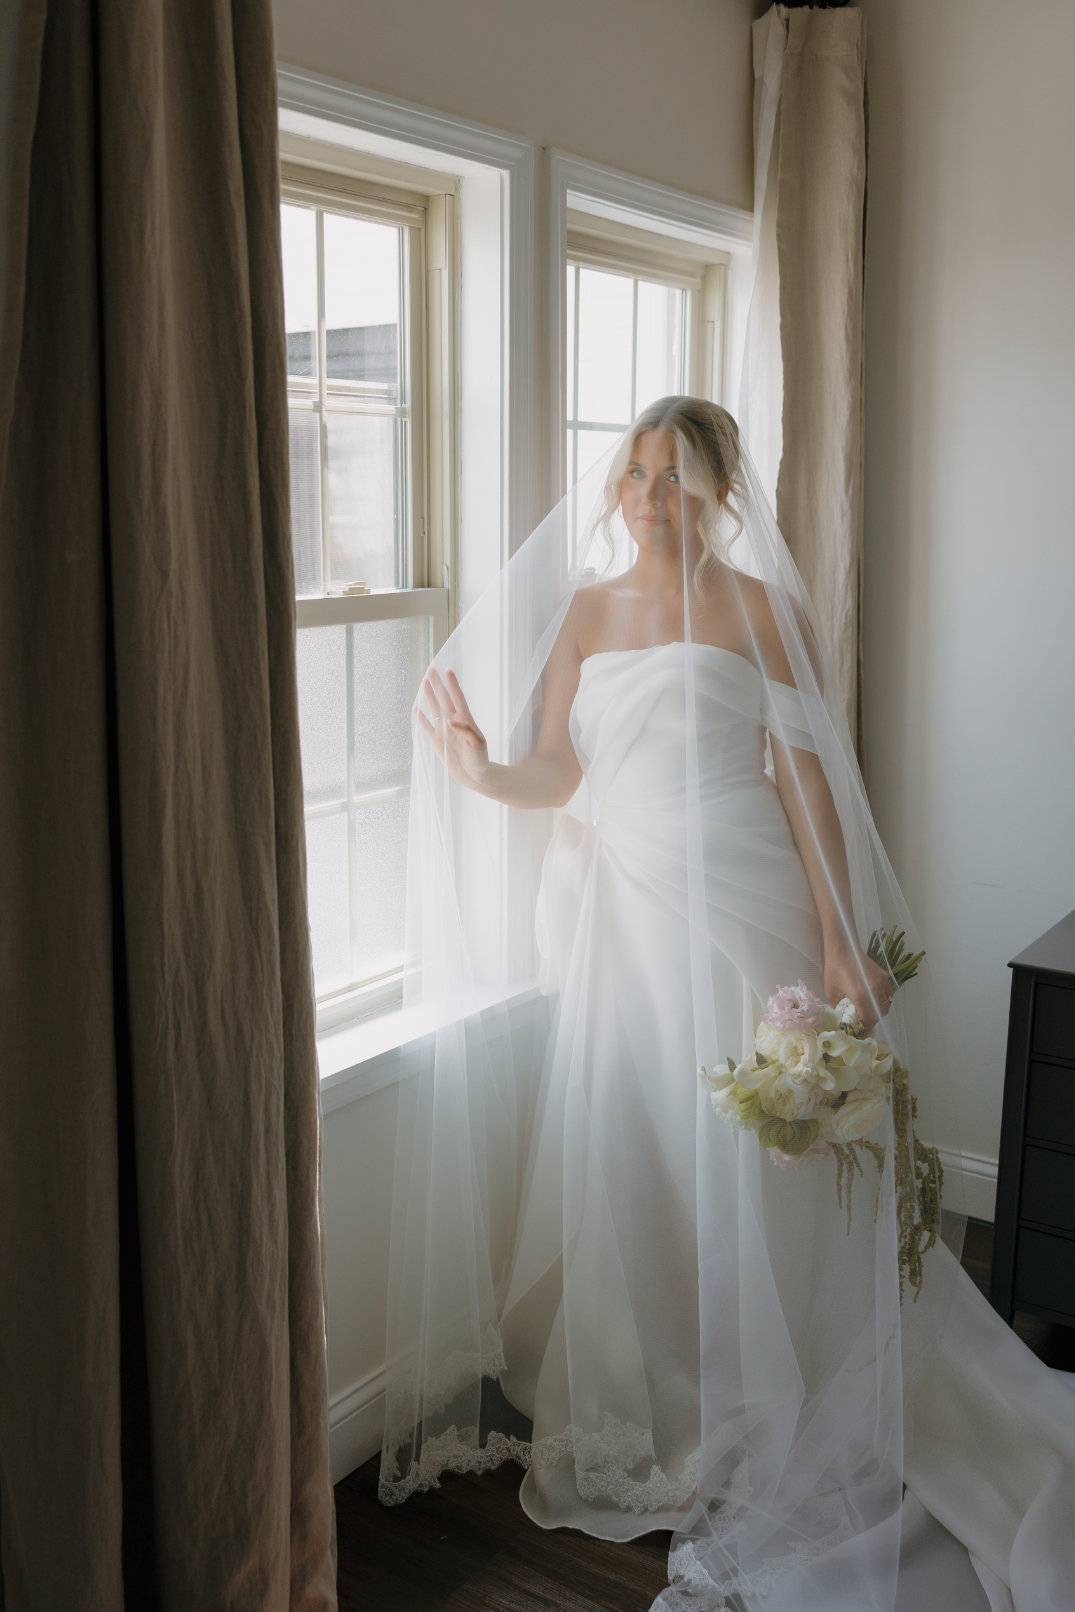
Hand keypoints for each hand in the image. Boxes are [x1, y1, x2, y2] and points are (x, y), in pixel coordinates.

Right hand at [417, 668, 489, 789]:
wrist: (474, 775)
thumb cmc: (480, 759)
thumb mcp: (478, 744)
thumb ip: (466, 731)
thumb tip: (450, 720)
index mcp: (465, 720)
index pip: (458, 698)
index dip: (453, 685)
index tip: (448, 671)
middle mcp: (453, 722)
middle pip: (444, 699)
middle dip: (438, 684)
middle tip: (431, 669)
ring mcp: (444, 730)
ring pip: (434, 708)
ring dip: (429, 696)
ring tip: (423, 683)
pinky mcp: (437, 740)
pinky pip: (426, 726)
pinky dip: (421, 718)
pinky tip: (416, 709)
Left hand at [823, 945, 893, 1029]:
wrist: (843, 950)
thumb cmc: (835, 971)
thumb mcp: (832, 994)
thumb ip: (840, 1010)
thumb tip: (845, 1022)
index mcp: (861, 995)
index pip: (869, 1020)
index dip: (864, 1029)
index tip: (858, 1033)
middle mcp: (875, 990)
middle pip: (878, 1015)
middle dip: (870, 1022)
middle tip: (861, 1024)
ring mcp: (882, 983)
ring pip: (885, 1006)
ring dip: (877, 1013)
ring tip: (867, 1013)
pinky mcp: (885, 977)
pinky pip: (888, 996)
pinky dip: (882, 1002)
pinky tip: (872, 1002)